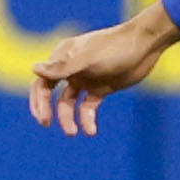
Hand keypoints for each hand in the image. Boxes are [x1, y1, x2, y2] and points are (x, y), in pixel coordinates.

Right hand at [29, 3, 179, 136]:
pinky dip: (87, 119)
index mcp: (62, 58)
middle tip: (46, 124)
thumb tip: (34, 69)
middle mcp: (70, 69)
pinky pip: (88, 107)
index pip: (42, 81)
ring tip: (73, 133)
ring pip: (68, 103)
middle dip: (46, 109)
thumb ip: (63, 67)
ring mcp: (85, 79)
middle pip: (50, 93)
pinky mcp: (101, 89)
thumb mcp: (88, 59)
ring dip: (68, 118)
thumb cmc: (115, 48)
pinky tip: (91, 131)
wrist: (146, 46)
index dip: (38, 100)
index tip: (43, 117)